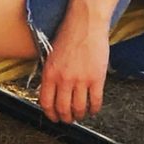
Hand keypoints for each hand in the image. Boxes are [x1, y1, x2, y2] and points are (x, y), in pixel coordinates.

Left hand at [38, 8, 109, 123]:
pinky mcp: (97, 78)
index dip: (50, 113)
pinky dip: (94, 109)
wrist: (85, 24)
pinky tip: (93, 109)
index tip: (53, 117)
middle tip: (68, 119)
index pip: (46, 102)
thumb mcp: (51, 56)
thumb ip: (50, 75)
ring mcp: (81, 80)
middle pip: (62, 109)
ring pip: (79, 108)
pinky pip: (95, 101)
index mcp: (49, 73)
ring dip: (79, 115)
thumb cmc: (68, 36)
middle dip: (65, 118)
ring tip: (80, 115)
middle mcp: (63, 79)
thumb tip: (49, 92)